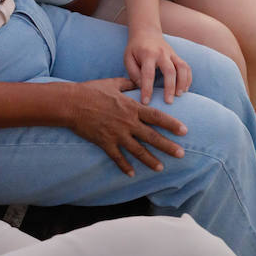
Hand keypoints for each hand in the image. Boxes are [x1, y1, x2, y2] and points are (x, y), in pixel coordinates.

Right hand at [67, 79, 186, 175]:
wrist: (71, 102)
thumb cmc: (91, 90)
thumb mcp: (112, 83)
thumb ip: (128, 84)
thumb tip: (137, 81)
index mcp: (131, 107)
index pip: (156, 116)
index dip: (171, 124)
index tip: (184, 130)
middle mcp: (127, 122)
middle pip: (151, 136)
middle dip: (168, 146)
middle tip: (181, 154)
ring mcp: (116, 134)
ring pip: (137, 150)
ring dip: (150, 160)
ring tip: (161, 168)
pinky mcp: (105, 142)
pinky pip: (117, 157)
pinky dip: (124, 167)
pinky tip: (132, 174)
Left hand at [123, 30, 192, 104]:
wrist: (146, 32)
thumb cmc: (135, 49)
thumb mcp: (128, 58)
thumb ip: (133, 73)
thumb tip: (142, 87)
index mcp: (147, 54)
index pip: (148, 74)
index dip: (147, 89)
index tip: (145, 102)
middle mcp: (161, 53)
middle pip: (169, 71)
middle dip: (170, 87)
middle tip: (168, 102)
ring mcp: (171, 54)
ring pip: (182, 68)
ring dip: (182, 82)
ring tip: (179, 95)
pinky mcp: (177, 56)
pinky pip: (186, 67)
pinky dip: (188, 78)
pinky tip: (184, 89)